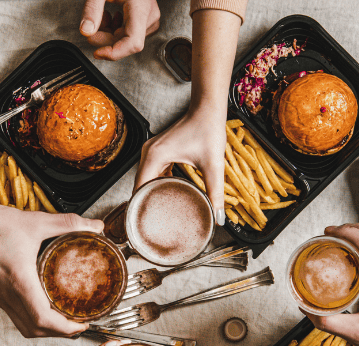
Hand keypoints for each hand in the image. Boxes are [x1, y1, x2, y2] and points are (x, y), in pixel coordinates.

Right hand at [0, 192, 102, 337]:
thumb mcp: (36, 221)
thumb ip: (68, 224)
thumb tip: (95, 226)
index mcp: (19, 281)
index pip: (42, 319)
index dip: (65, 328)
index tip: (83, 324)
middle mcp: (7, 295)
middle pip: (35, 330)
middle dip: (60, 332)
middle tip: (80, 324)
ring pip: (24, 326)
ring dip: (47, 330)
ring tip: (66, 320)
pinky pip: (16, 316)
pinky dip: (34, 320)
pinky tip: (46, 308)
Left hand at [80, 0, 159, 60]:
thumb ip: (92, 10)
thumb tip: (85, 31)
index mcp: (140, 8)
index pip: (133, 43)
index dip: (115, 52)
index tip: (98, 53)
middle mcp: (149, 15)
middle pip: (126, 42)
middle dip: (105, 39)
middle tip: (90, 29)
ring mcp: (150, 18)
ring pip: (127, 39)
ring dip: (109, 33)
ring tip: (101, 18)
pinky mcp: (147, 18)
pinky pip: (131, 33)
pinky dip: (116, 29)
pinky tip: (110, 17)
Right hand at [135, 107, 226, 224]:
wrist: (208, 108)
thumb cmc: (208, 129)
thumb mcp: (213, 165)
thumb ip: (216, 193)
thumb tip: (219, 217)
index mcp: (155, 157)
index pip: (139, 188)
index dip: (139, 207)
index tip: (141, 223)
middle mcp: (148, 153)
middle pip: (139, 185)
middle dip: (144, 203)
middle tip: (150, 223)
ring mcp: (152, 151)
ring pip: (145, 179)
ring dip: (149, 194)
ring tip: (155, 213)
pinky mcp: (158, 151)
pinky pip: (152, 172)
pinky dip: (155, 184)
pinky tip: (164, 194)